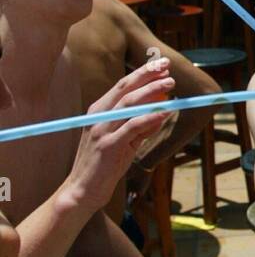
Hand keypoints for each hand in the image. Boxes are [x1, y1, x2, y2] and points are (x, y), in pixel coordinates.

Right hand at [64, 59, 176, 213]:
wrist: (83, 191)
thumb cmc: (103, 166)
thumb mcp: (124, 142)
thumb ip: (139, 127)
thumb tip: (160, 113)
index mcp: (99, 112)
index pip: (122, 86)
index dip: (142, 74)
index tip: (160, 65)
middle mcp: (98, 117)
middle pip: (125, 89)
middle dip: (147, 75)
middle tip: (167, 66)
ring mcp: (102, 130)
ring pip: (129, 104)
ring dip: (152, 91)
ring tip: (170, 84)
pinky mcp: (109, 146)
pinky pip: (132, 127)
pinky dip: (150, 118)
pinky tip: (164, 112)